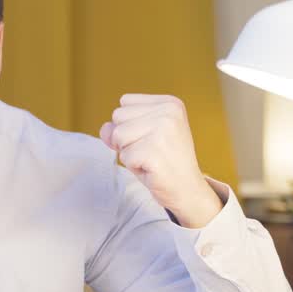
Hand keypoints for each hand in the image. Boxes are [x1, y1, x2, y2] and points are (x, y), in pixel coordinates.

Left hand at [99, 94, 220, 227]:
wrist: (187, 189)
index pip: (125, 102)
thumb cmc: (164, 161)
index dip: (130, 124)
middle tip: (151, 150)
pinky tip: (152, 168)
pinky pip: (124, 155)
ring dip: (129, 152)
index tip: (153, 138)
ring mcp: (163, 130)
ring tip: (150, 159)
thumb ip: (120, 125)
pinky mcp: (154, 151)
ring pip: (118, 135)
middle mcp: (169, 112)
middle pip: (118, 116)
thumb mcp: (143, 135)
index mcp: (169, 103)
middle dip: (127, 138)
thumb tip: (105, 128)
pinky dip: (134, 166)